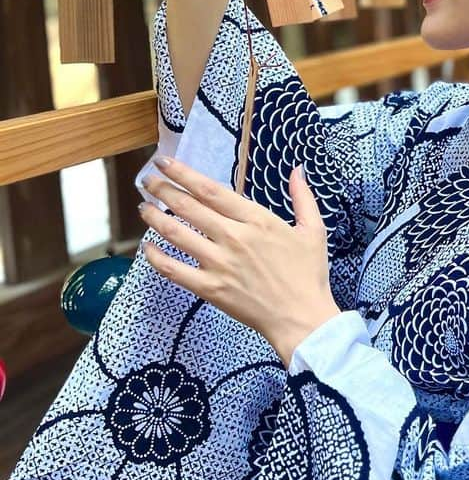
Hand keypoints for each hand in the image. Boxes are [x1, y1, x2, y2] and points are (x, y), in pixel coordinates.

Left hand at [138, 155, 339, 365]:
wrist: (301, 318)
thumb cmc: (309, 274)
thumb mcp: (313, 230)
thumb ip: (303, 197)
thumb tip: (297, 169)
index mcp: (256, 220)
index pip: (210, 190)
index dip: (183, 174)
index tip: (165, 162)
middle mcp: (233, 237)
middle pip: (188, 207)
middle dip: (162, 189)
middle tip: (147, 180)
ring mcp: (219, 263)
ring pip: (176, 234)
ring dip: (154, 218)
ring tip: (143, 207)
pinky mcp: (210, 289)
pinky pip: (174, 270)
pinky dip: (156, 257)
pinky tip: (146, 247)